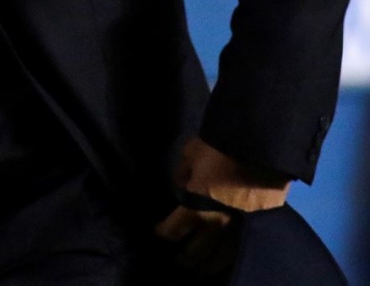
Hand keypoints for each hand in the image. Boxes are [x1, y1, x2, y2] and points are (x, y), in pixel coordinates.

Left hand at [155, 137, 289, 276]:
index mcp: (195, 209)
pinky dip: (224, 260)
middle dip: (181, 258)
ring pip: (216, 261)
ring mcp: (236, 232)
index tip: (156, 234)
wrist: (260, 149)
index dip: (161, 234)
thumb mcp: (191, 153)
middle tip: (174, 258)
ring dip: (203, 266)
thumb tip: (180, 185)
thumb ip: (182, 172)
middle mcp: (215, 227)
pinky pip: (236, 253)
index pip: (172, 231)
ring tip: (196, 267)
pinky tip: (220, 260)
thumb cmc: (221, 149)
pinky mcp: (254, 230)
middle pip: (193, 255)